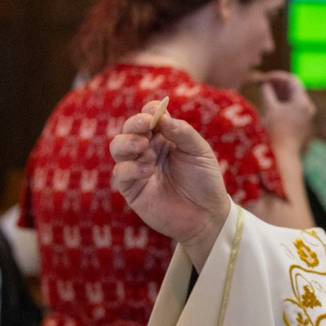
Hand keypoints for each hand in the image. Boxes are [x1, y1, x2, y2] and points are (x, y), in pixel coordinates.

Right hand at [110, 102, 232, 265]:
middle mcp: (148, 150)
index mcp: (164, 137)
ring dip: (127, 142)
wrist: (207, 215)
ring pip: (118, 148)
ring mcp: (138, 168)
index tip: (155, 111)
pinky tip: (148, 170)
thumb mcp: (200, 152)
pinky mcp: (132, 189)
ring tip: (143, 146)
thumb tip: (162, 117)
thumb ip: (183, 133)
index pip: (149, 116)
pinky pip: (121, 173)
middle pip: (129, 129)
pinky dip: (130, 168)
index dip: (150, 111)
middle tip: (145, 125)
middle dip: (134, 123)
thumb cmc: (205, 181)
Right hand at [258, 71, 314, 150]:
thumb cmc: (275, 132)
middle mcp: (308, 107)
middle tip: (263, 82)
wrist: (283, 156)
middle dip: (278, 83)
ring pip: (293, 97)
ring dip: (279, 92)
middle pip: (294, 88)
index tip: (263, 78)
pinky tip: (270, 100)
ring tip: (264, 89)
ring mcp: (306, 115)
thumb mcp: (269, 109)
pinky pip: (293, 106)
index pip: (292, 80)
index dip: (276, 76)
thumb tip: (264, 83)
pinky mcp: (301, 123)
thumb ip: (267, 92)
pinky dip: (282, 102)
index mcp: (303, 102)